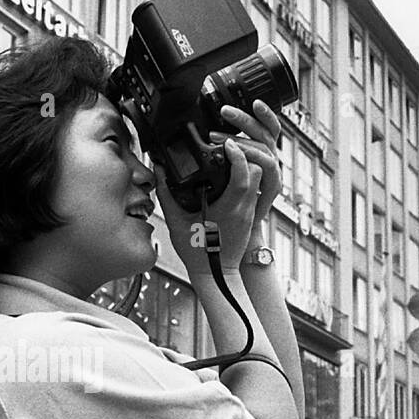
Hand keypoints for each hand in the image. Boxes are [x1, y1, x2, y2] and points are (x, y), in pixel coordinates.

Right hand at [157, 99, 282, 275]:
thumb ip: (167, 195)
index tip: (226, 143)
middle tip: (229, 146)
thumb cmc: (196, 253)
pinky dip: (246, 178)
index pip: (244, 174)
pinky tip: (232, 176)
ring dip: (248, 166)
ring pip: (258, 180)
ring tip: (231, 158)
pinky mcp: (250, 217)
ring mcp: (249, 213)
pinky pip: (254, 190)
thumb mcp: (176, 222)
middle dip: (246, 155)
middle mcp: (244, 209)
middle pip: (257, 171)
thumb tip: (160, 172)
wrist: (215, 275)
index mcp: (229, 208)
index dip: (238, 155)